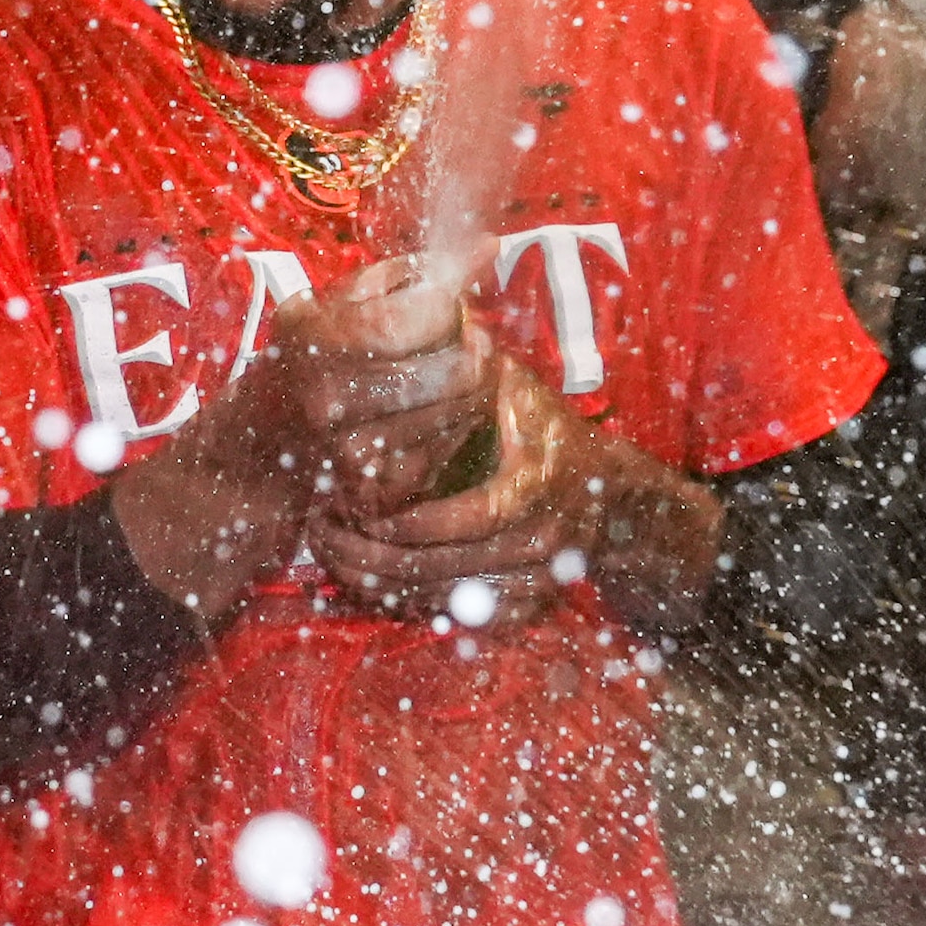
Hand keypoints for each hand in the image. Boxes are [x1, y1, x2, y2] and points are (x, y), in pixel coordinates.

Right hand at [109, 259, 488, 619]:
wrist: (245, 455)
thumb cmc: (299, 364)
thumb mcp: (330, 306)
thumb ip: (404, 275)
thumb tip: (483, 249)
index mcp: (316, 339)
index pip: (424, 314)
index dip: (453, 303)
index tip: (451, 300)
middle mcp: (331, 399)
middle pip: (456, 368)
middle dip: (473, 348)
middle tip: (465, 340)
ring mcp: (355, 451)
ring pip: (462, 410)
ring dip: (471, 387)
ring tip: (449, 374)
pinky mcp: (377, 490)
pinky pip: (449, 449)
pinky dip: (452, 428)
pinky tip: (428, 417)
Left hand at [306, 339, 602, 626]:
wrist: (602, 492)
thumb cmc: (539, 427)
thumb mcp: (512, 385)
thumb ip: (466, 359)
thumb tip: (422, 305)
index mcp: (540, 480)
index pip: (475, 515)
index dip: (414, 519)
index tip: (361, 505)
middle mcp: (545, 538)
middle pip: (449, 567)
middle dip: (377, 553)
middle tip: (323, 531)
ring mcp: (538, 579)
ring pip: (445, 599)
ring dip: (380, 581)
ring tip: (329, 551)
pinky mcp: (525, 607)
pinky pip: (457, 620)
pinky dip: (405, 603)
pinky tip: (363, 578)